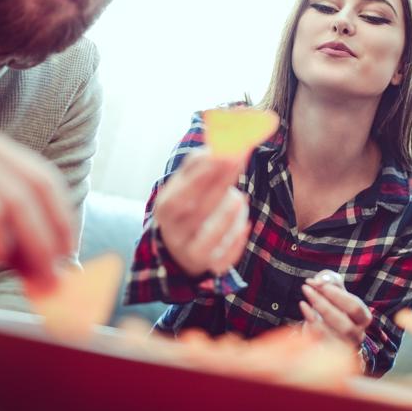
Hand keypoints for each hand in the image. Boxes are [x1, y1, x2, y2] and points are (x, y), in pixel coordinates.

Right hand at [152, 149, 249, 276]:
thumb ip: (198, 165)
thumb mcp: (185, 186)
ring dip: (223, 217)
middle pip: (196, 210)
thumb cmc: (188, 207)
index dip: (201, 173)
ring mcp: (189, 252)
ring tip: (239, 197)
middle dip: (218, 184)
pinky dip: (234, 242)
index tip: (223, 152)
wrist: (179, 249)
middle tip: (238, 161)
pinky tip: (246, 225)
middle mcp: (174, 232)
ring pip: (206, 238)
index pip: (180, 192)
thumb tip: (214, 145)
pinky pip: (222, 258)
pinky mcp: (209, 265)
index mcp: (166, 208)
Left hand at [300, 269, 371, 347]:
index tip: (317, 283)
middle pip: (344, 323)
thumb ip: (331, 282)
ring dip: (315, 311)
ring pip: (330, 332)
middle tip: (307, 288)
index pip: (354, 307)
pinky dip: (309, 320)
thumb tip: (319, 281)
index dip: (336, 294)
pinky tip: (303, 305)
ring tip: (305, 295)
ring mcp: (342, 345)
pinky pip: (318, 338)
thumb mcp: (338, 293)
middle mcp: (356, 334)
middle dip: (324, 304)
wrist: (330, 331)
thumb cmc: (336, 307)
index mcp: (364, 318)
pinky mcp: (327, 351)